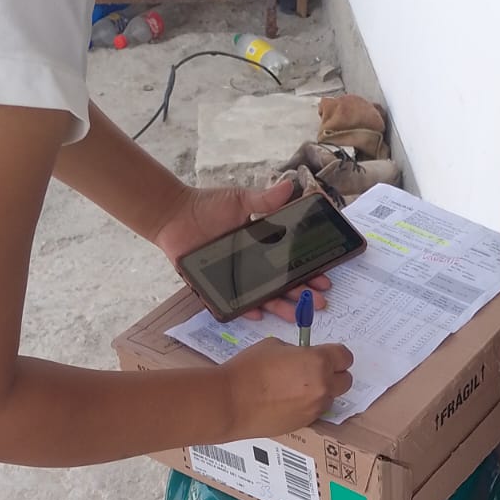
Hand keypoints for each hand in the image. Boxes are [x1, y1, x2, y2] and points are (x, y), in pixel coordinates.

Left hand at [154, 177, 330, 322]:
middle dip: (302, 295)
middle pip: (281, 285)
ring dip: (280, 306)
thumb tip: (289, 186)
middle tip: (319, 302)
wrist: (174, 214)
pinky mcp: (214, 287)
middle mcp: (250, 267)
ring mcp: (234, 279)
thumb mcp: (240, 200)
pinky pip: (232, 303)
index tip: (325, 280)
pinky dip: (244, 309)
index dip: (308, 272)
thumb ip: (264, 199)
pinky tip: (259, 313)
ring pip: (262, 298)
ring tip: (296, 314)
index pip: (290, 264)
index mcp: (261, 248)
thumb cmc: (207, 206)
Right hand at [223, 337, 353, 436]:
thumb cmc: (248, 369)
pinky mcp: (304, 423)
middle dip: (334, 374)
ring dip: (321, 391)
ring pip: (330, 398)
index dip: (336, 354)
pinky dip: (307, 405)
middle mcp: (323, 387)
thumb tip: (302, 358)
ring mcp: (314, 408)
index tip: (329, 354)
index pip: (345, 356)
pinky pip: (314, 411)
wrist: (230, 402)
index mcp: (318, 362)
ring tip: (296, 387)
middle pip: (345, 381)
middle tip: (316, 371)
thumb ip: (297, 352)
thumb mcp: (274, 346)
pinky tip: (286, 401)